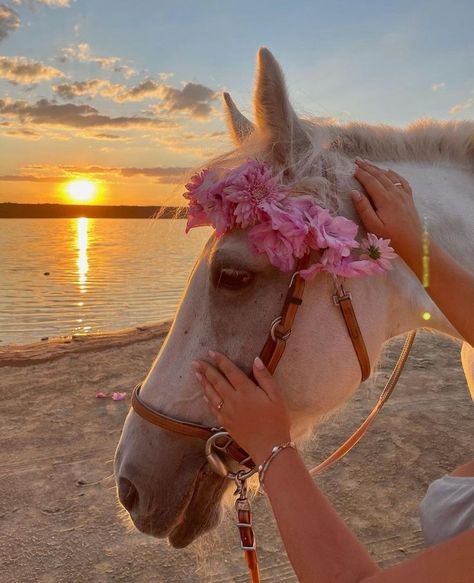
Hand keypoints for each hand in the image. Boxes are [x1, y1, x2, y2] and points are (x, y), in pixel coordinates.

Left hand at [192, 351, 291, 464]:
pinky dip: (207, 400)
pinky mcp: (225, 423)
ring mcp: (227, 412)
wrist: (269, 448)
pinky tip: (205, 395)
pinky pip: (213, 409)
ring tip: (196, 374)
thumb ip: (265, 377)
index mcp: (246, 391)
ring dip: (203, 383)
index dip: (220, 361)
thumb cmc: (277, 421)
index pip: (230, 371)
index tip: (211, 352)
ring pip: (212, 394)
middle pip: (216, 381)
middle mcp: (233, 400)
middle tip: (195, 362)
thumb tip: (256, 360)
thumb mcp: (276, 396)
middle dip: (205, 370)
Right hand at [352, 159, 423, 276]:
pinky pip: (401, 181)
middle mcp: (395, 193)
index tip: (352, 167)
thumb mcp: (373, 226)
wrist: (414, 243)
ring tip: (369, 163)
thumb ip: (363, 208)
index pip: (370, 181)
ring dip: (378, 168)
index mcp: (385, 199)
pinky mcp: (409, 198)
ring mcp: (403, 194)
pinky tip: (389, 171)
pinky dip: (394, 174)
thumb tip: (353, 192)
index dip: (361, 173)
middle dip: (368, 167)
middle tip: (357, 160)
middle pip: (379, 176)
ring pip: (389, 176)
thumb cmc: (390, 237)